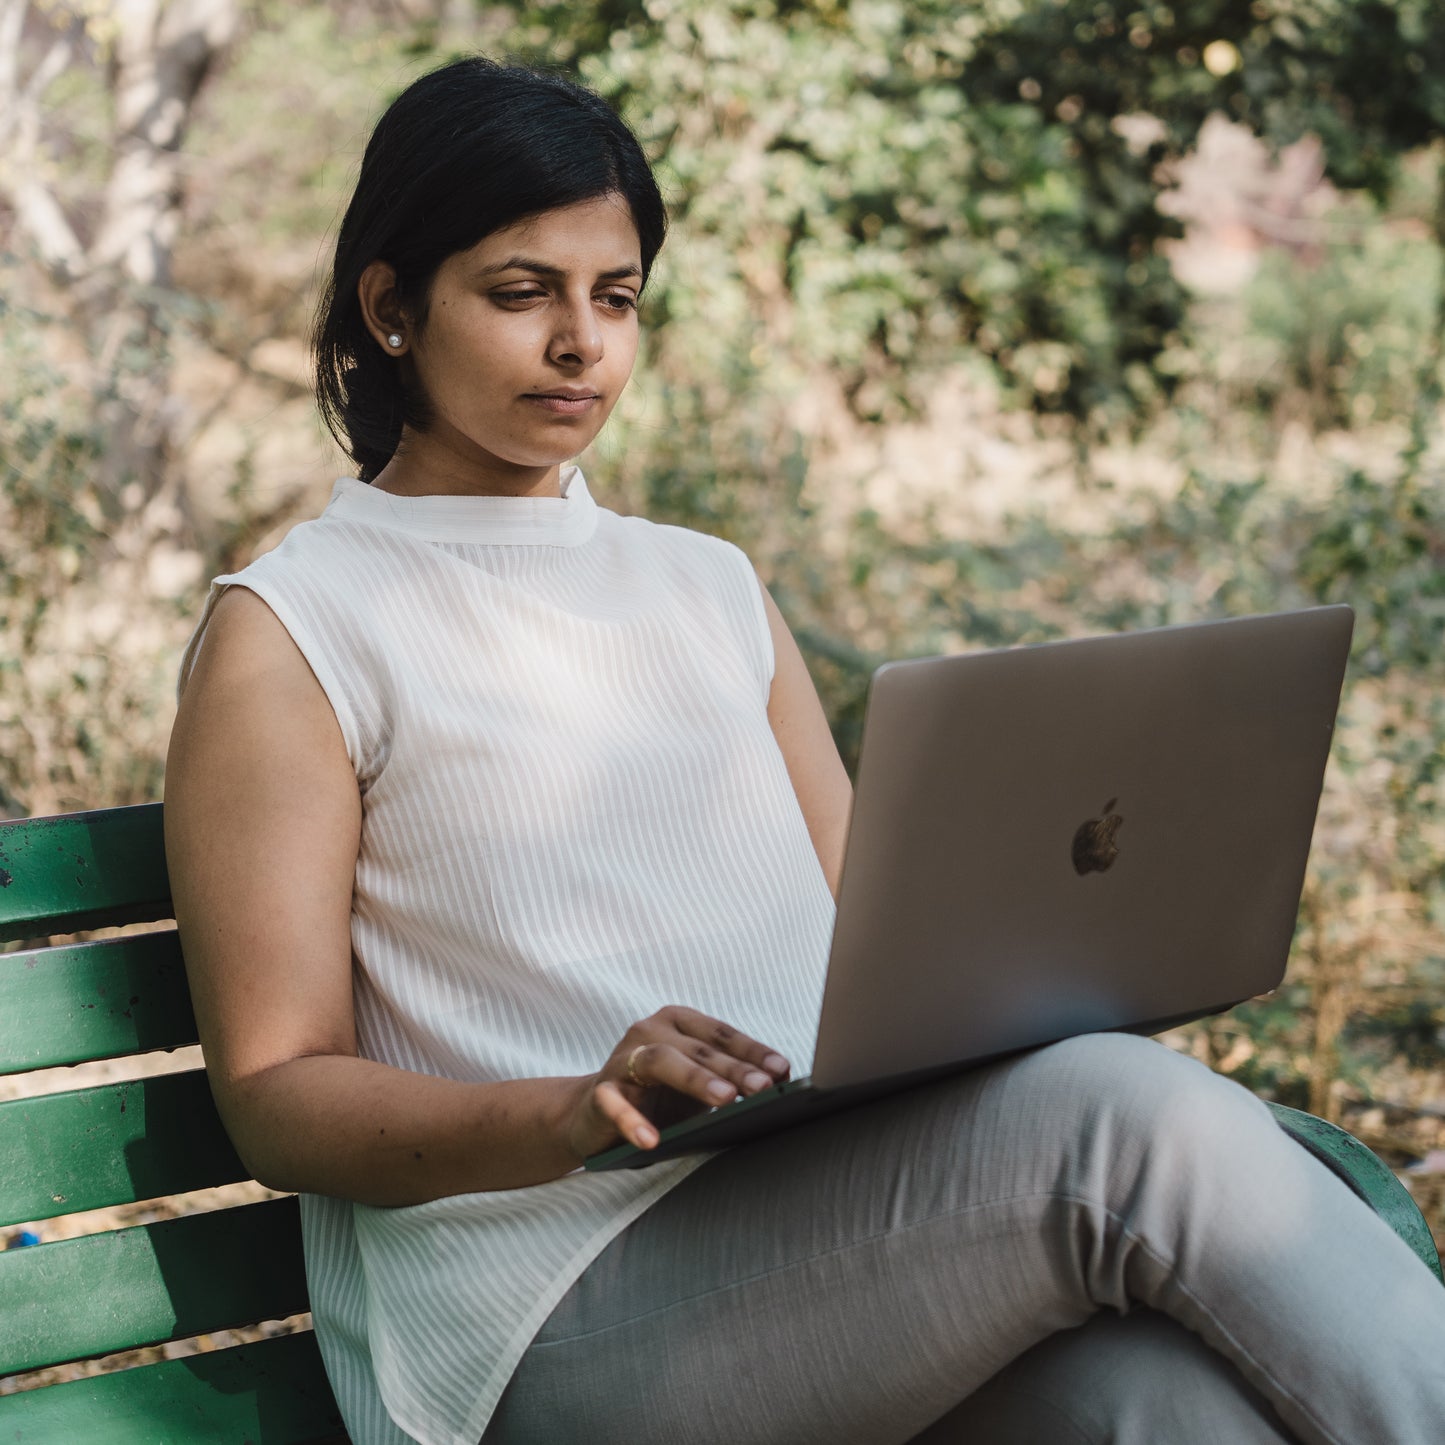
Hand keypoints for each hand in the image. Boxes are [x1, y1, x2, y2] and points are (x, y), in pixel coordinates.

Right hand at [564, 1006, 790, 1160]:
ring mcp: (622, 1060)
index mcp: (677, 1022)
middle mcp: (649, 1032)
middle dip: (734, 1068)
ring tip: (725, 1100)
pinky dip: (633, 1121)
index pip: (721, 1033)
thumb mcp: (697, 1085)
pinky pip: (616, 1104)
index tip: (781, 1069)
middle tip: (764, 1087)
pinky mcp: (600, 1092)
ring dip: (696, 1079)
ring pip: (661, 1061)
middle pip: (698, 1048)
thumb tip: (779, 1082)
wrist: (595, 1114)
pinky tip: (651, 1140)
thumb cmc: (657, 1095)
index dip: (752, 1050)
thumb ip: (729, 1078)